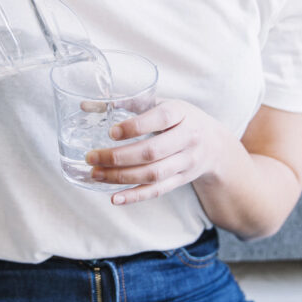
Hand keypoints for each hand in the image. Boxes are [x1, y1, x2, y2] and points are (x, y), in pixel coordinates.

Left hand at [84, 99, 229, 204]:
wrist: (215, 144)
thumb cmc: (181, 119)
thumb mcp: (162, 104)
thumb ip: (128, 103)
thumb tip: (86, 105)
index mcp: (181, 113)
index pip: (161, 119)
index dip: (135, 127)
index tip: (111, 132)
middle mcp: (187, 138)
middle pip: (152, 152)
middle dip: (118, 157)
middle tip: (91, 157)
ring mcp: (186, 162)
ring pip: (152, 174)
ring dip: (121, 177)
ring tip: (95, 174)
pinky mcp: (181, 180)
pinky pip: (157, 191)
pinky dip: (135, 196)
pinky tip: (114, 198)